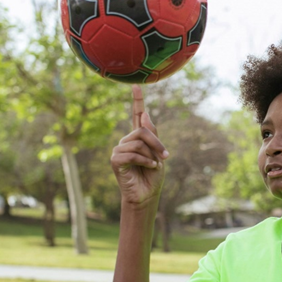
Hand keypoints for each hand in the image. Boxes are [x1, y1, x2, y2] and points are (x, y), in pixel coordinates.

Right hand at [110, 84, 168, 208]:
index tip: (136, 86)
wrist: (146, 195)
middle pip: (142, 130)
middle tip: (165, 157)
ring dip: (151, 155)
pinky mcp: (115, 160)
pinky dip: (145, 161)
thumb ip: (152, 134)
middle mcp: (126, 141)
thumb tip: (145, 114)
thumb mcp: (158, 153)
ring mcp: (119, 150)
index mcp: (138, 138)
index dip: (137, 101)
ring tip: (155, 165)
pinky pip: (132, 153)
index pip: (136, 116)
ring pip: (138, 142)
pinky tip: (149, 168)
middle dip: (157, 143)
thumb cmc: (152, 176)